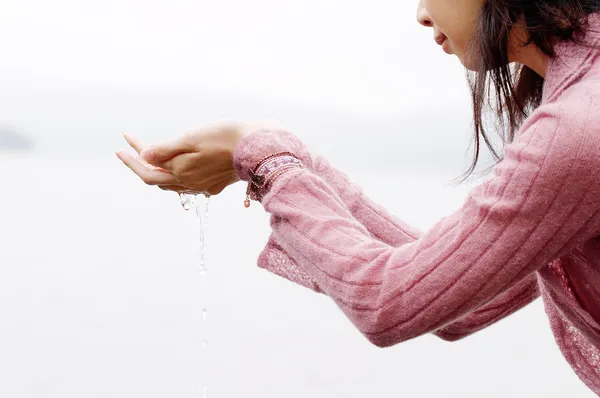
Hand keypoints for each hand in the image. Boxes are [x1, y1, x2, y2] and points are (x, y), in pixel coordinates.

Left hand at [117, 120, 272, 195]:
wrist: (256, 147)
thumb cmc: (224, 137)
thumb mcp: (190, 138)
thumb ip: (165, 149)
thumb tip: (143, 157)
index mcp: (180, 172)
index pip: (146, 170)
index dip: (131, 159)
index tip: (121, 145)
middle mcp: (189, 184)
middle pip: (157, 179)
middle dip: (141, 164)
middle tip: (130, 148)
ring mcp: (203, 187)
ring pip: (172, 183)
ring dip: (158, 170)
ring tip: (151, 155)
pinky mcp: (216, 185)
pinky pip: (189, 184)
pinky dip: (176, 174)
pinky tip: (179, 166)